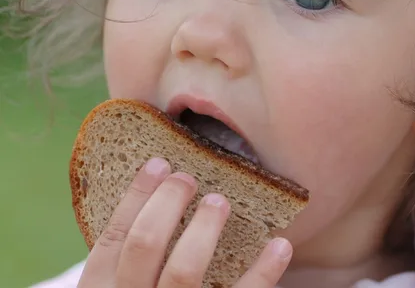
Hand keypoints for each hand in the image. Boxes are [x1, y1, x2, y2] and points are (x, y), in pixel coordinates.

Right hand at [78, 157, 292, 286]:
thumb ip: (131, 267)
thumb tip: (160, 203)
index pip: (112, 239)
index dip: (136, 196)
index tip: (159, 163)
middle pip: (144, 247)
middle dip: (167, 204)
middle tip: (188, 178)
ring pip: (183, 273)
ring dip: (204, 230)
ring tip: (220, 201)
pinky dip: (262, 273)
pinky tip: (281, 245)